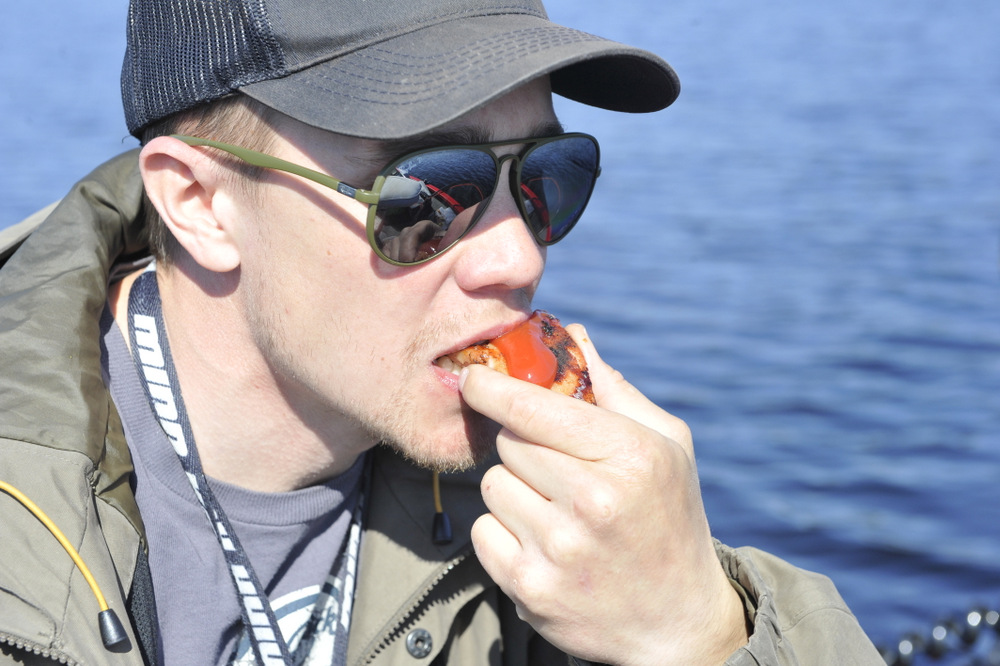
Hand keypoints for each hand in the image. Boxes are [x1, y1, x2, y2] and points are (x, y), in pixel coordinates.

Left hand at [462, 325, 748, 664]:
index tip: (474, 378)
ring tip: (556, 510)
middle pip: (508, 443)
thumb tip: (573, 334)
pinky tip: (543, 543)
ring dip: (514, 490)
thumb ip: (615, 389)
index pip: (532, 406)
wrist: (678, 622)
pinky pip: (482, 531)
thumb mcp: (667, 446)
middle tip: (557, 468)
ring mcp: (558, 549)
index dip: (494, 387)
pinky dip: (503, 533)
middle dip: (524, 446)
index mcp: (629, 456)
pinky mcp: (529, 589)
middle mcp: (593, 501)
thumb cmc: (670, 518)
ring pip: (492, 485)